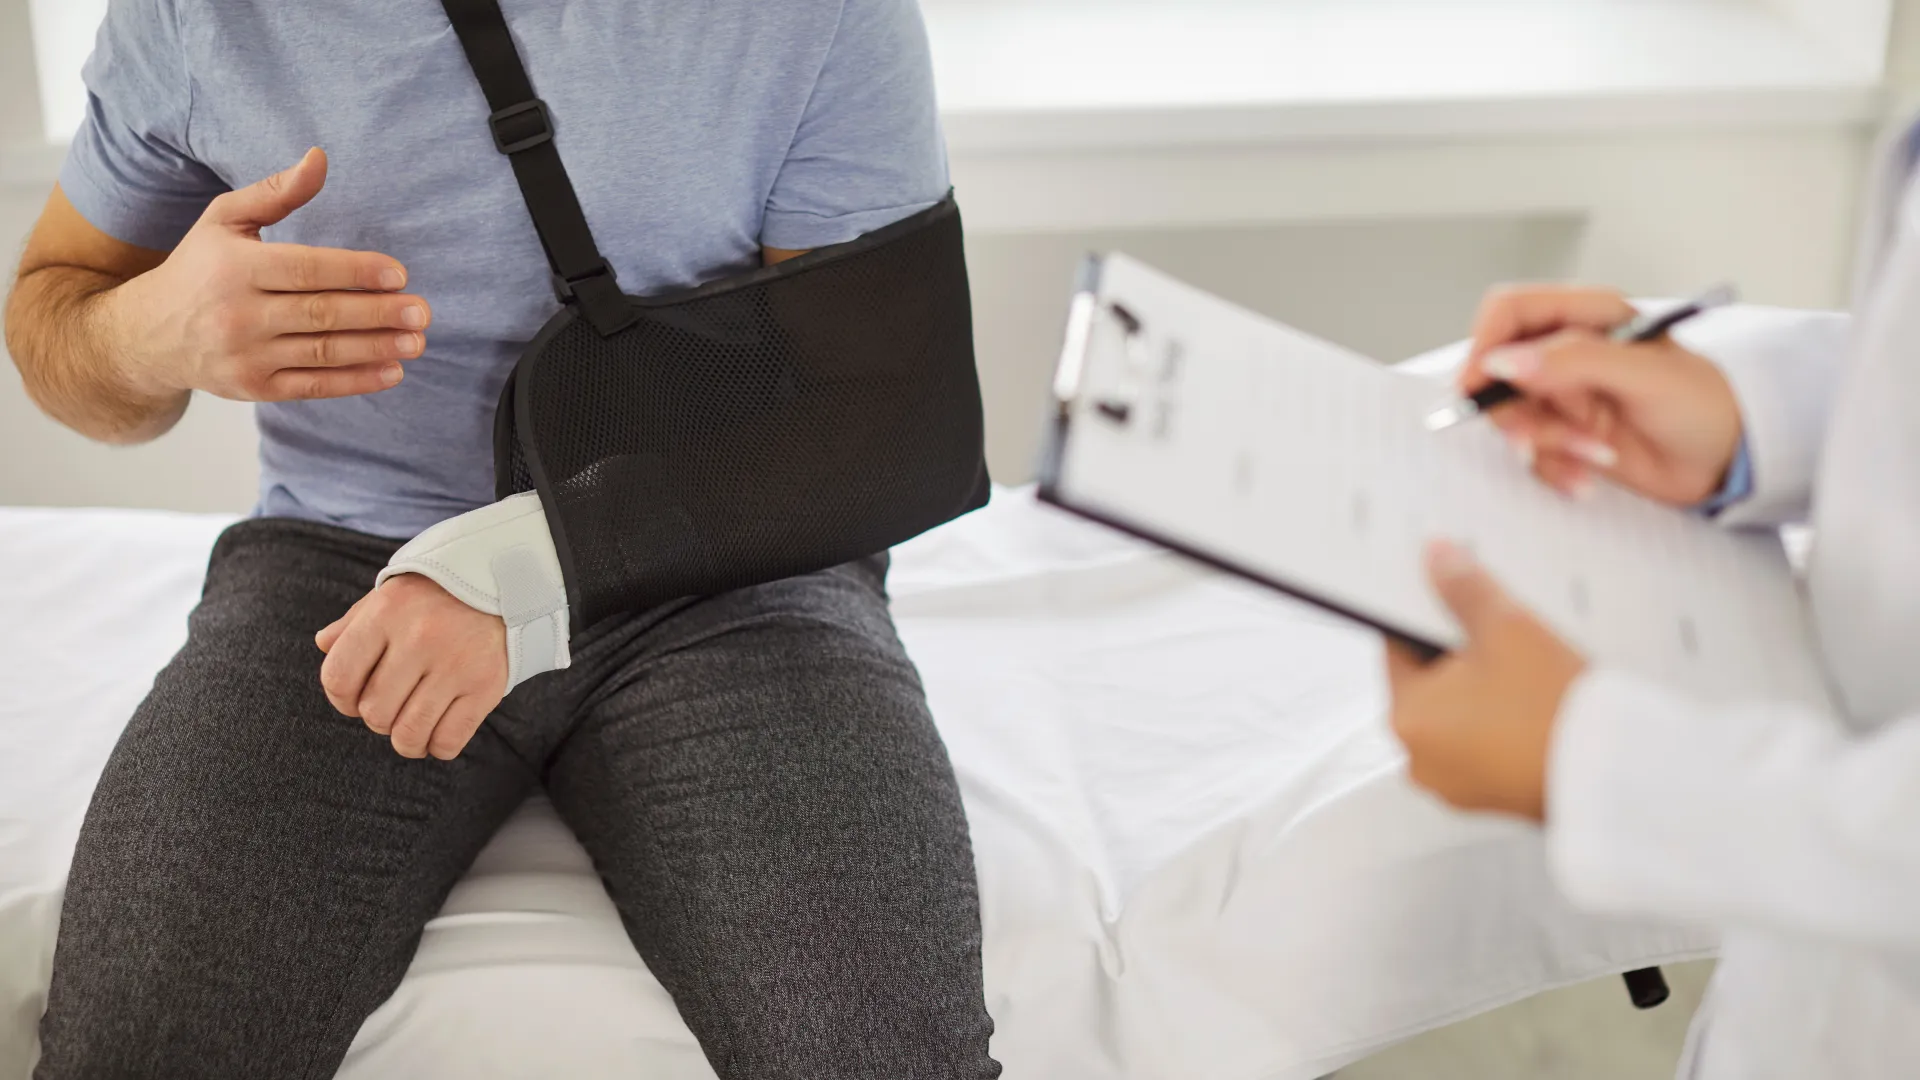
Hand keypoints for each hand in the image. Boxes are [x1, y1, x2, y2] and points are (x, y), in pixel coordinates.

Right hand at [103, 147, 429, 404]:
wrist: (148, 336)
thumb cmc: (198, 268)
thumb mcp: (224, 220)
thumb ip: (276, 193)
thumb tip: (320, 158)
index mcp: (234, 267)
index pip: (305, 269)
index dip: (355, 272)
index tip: (399, 274)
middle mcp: (237, 314)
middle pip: (320, 313)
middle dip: (376, 313)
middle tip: (422, 311)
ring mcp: (246, 355)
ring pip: (323, 352)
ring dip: (376, 348)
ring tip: (416, 340)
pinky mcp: (254, 389)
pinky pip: (313, 386)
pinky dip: (356, 382)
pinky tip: (392, 371)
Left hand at [315, 574, 507, 759]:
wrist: (505, 584)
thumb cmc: (437, 596)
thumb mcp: (390, 597)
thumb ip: (353, 623)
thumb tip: (323, 646)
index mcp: (387, 612)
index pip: (338, 677)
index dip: (340, 699)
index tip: (355, 699)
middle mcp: (419, 638)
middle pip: (374, 712)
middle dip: (378, 718)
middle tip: (394, 706)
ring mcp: (455, 664)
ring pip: (409, 734)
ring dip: (406, 740)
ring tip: (412, 728)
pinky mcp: (486, 686)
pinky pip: (448, 741)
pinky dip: (437, 747)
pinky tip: (438, 733)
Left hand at [1385, 540, 1586, 821]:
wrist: (1611, 774)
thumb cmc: (1552, 711)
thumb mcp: (1506, 629)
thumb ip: (1464, 589)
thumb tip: (1438, 560)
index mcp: (1406, 718)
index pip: (1396, 648)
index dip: (1424, 615)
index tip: (1449, 597)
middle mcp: (1419, 758)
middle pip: (1429, 682)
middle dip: (1459, 652)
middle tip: (1498, 630)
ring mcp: (1455, 782)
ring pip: (1460, 713)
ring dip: (1484, 686)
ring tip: (1525, 666)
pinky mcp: (1490, 794)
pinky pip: (1485, 742)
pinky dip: (1502, 720)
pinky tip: (1534, 702)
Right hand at [1461, 285, 1742, 504]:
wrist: (1729, 461)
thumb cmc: (1703, 404)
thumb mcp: (1643, 374)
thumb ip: (1572, 360)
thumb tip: (1503, 362)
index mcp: (1587, 315)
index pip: (1510, 311)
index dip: (1487, 344)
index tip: (1483, 385)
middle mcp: (1566, 351)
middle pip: (1497, 371)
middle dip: (1516, 411)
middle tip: (1535, 438)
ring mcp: (1563, 395)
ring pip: (1511, 416)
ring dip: (1543, 443)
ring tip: (1590, 454)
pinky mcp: (1564, 434)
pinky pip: (1531, 451)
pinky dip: (1554, 468)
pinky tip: (1589, 472)